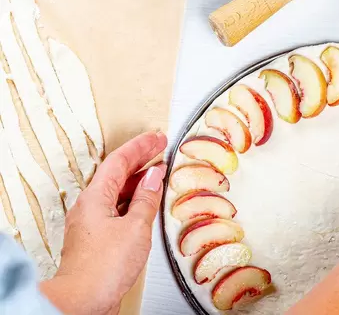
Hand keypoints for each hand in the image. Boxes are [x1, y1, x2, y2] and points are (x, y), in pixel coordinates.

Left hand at [41, 131, 167, 314]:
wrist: (83, 301)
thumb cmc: (103, 267)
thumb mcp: (135, 227)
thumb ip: (146, 199)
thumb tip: (153, 177)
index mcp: (95, 197)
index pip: (119, 160)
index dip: (141, 146)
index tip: (157, 137)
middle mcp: (89, 206)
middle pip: (116, 173)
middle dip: (139, 160)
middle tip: (159, 148)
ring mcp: (91, 223)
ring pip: (116, 192)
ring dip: (138, 181)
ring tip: (158, 174)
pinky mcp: (97, 239)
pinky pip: (117, 209)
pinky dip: (134, 201)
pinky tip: (145, 206)